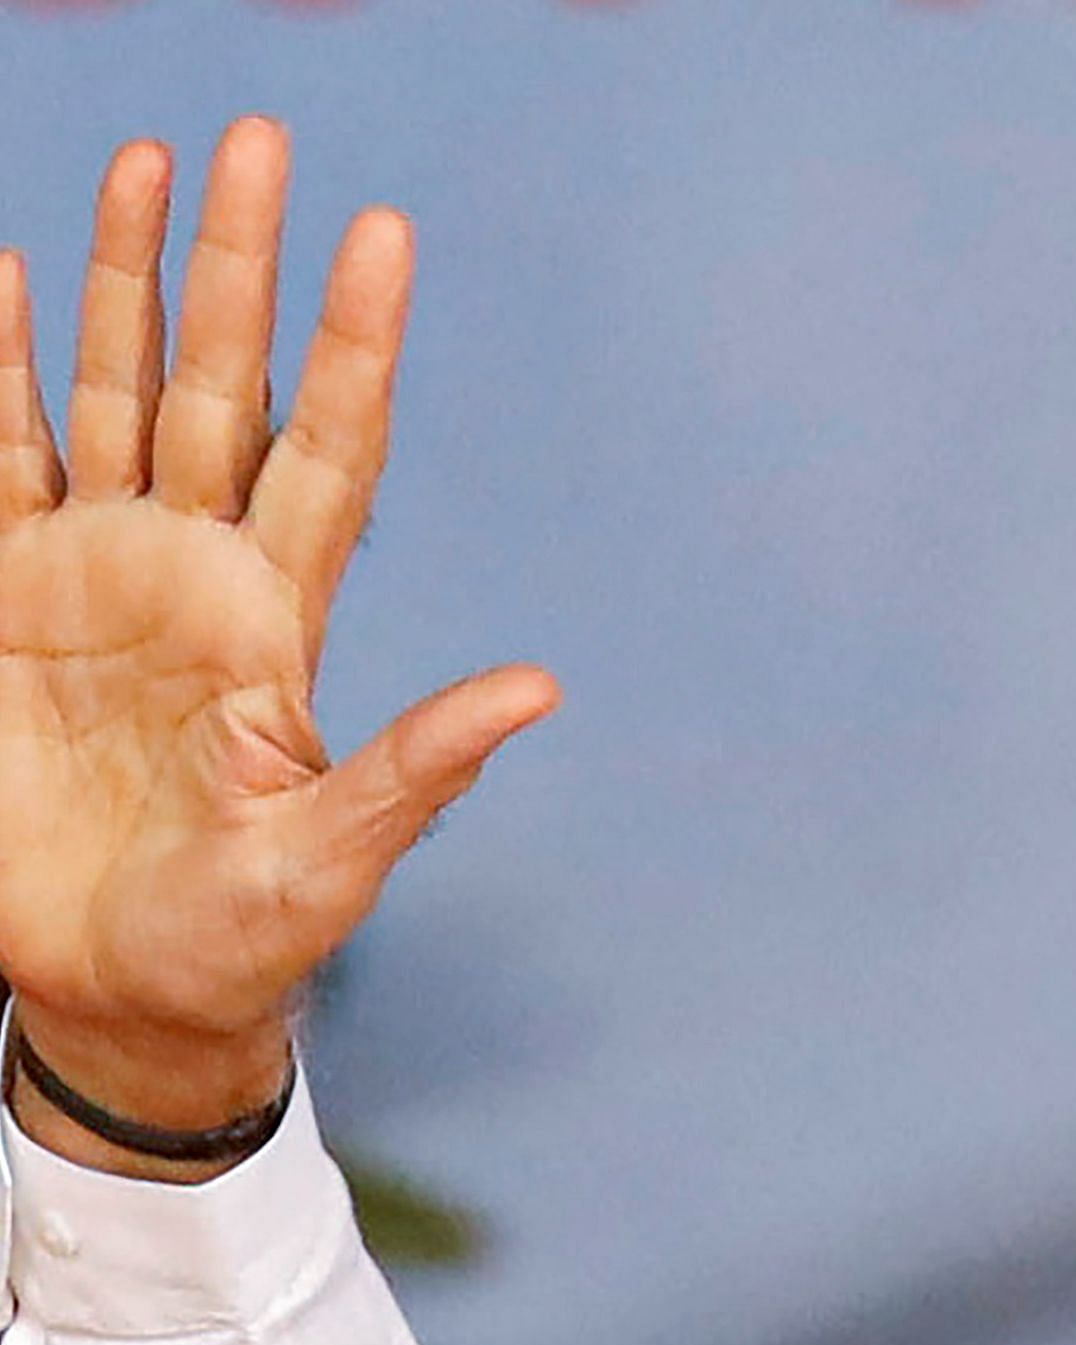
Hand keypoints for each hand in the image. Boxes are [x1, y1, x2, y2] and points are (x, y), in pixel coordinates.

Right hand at [0, 119, 553, 1153]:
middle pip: (223, 382)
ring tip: (152, 158)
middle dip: (240, 263)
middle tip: (261, 136)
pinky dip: (3, 362)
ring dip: (133, 280)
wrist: (120, 995)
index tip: (385, 234)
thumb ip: (420, 767)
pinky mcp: (3, 603)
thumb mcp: (336, 860)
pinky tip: (14, 272)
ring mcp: (95, 575)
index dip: (352, 344)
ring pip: (118, 390)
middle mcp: (193, 571)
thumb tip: (539, 691)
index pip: (329, 447)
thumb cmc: (240, 942)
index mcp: (279, 619)